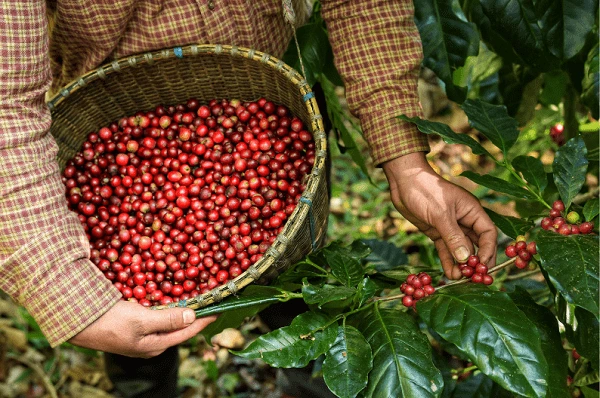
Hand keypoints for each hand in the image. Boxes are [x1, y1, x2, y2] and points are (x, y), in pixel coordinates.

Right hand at [69, 300, 216, 357]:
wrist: (77, 322)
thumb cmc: (109, 322)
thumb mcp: (141, 321)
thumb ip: (168, 319)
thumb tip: (192, 316)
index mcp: (156, 345)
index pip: (188, 331)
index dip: (205, 319)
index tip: (220, 307)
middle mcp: (152, 342)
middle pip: (181, 327)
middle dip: (196, 313)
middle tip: (211, 299)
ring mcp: (143, 335)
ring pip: (169, 320)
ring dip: (183, 309)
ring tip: (197, 296)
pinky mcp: (134, 325)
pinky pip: (157, 315)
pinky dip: (167, 306)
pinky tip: (172, 296)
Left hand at [382, 153, 496, 278]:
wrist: (404, 182)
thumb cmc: (426, 190)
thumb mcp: (440, 213)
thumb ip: (453, 236)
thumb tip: (467, 259)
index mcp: (472, 211)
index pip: (488, 233)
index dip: (488, 250)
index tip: (483, 267)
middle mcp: (464, 220)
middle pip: (477, 244)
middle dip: (477, 261)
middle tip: (475, 278)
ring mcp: (450, 227)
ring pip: (461, 250)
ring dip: (461, 265)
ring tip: (459, 279)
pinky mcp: (437, 232)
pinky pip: (446, 250)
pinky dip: (448, 261)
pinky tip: (449, 274)